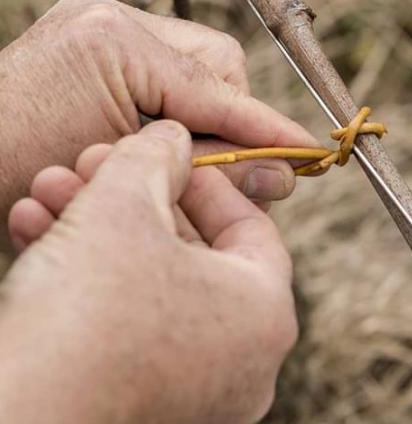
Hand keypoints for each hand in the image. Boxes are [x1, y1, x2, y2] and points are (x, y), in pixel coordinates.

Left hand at [0, 0, 315, 241]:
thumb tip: (280, 176)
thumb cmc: (17, 176)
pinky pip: (162, 58)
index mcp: (112, 43)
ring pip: (195, 58)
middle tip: (235, 164)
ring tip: (191, 151)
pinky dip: (175, 95)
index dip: (264, 128)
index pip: (214, 89)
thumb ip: (201, 170)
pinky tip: (166, 127)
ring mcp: (99, 16)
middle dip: (230, 116)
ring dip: (204, 106)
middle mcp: (108, 14)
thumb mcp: (119, 180)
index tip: (308, 152)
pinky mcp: (94, 29)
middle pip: (215, 62)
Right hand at [0, 121, 296, 423]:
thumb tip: (172, 139)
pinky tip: (34, 229)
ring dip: (94, 225)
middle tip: (91, 165)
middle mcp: (239, 361)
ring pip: (145, 280)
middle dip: (128, 196)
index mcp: (263, 313)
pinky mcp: (141, 403)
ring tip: (49, 190)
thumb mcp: (124, 205)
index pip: (249, 225)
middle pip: (186, 249)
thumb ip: (155, 158)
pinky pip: (122, 322)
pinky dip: (84, 273)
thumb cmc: (88, 308)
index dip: (202, 179)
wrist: (22, 414)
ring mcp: (192, 390)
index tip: (164, 154)